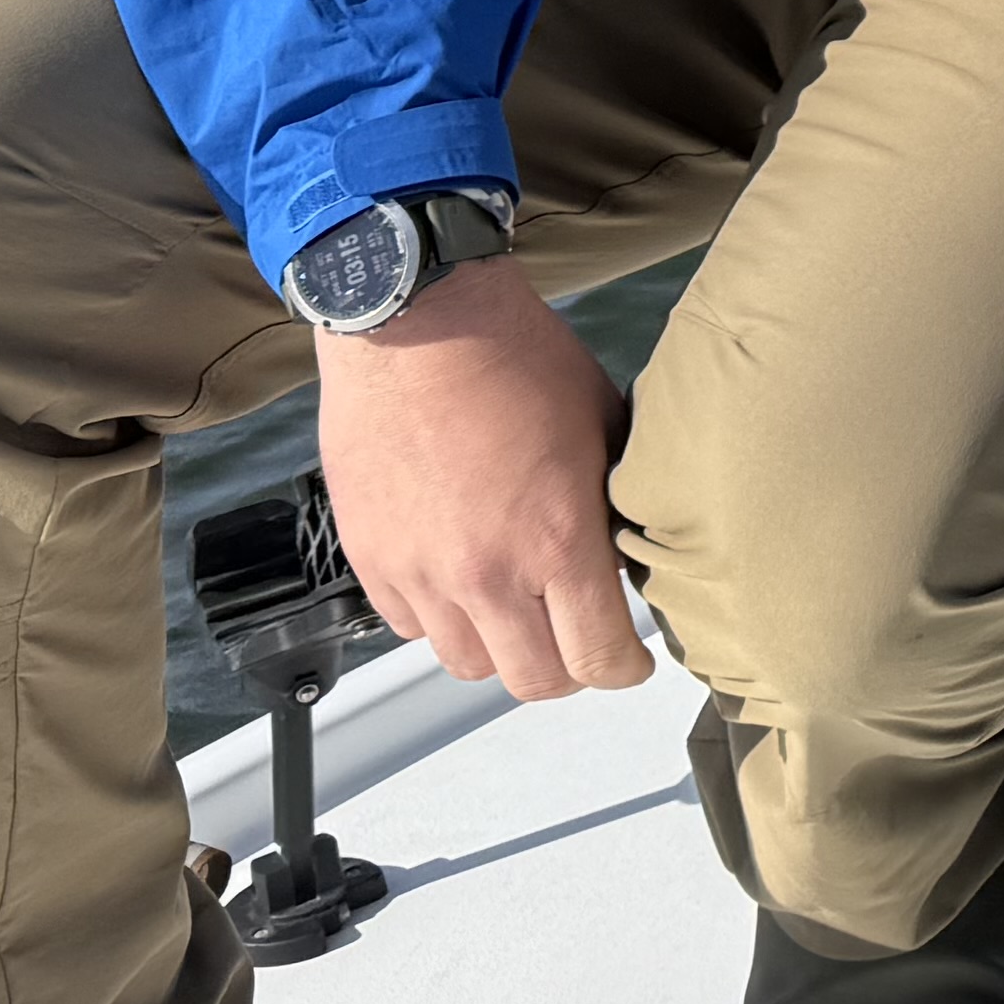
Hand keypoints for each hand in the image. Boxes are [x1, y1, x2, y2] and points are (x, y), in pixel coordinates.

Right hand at [309, 266, 649, 700]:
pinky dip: (441, 619)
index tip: (631, 662)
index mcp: (558, 540)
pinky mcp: (373, 561)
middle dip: (569, 670)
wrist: (417, 323)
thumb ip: (614, 504)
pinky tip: (462, 581)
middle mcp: (488, 572)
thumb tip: (626, 550)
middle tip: (580, 644)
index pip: (598, 656)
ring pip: (469, 663)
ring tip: (518, 611)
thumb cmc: (516, 358)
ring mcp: (423, 573)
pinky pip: (412, 627)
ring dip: (501, 647)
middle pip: (534, 680)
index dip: (624, 670)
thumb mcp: (602, 425)